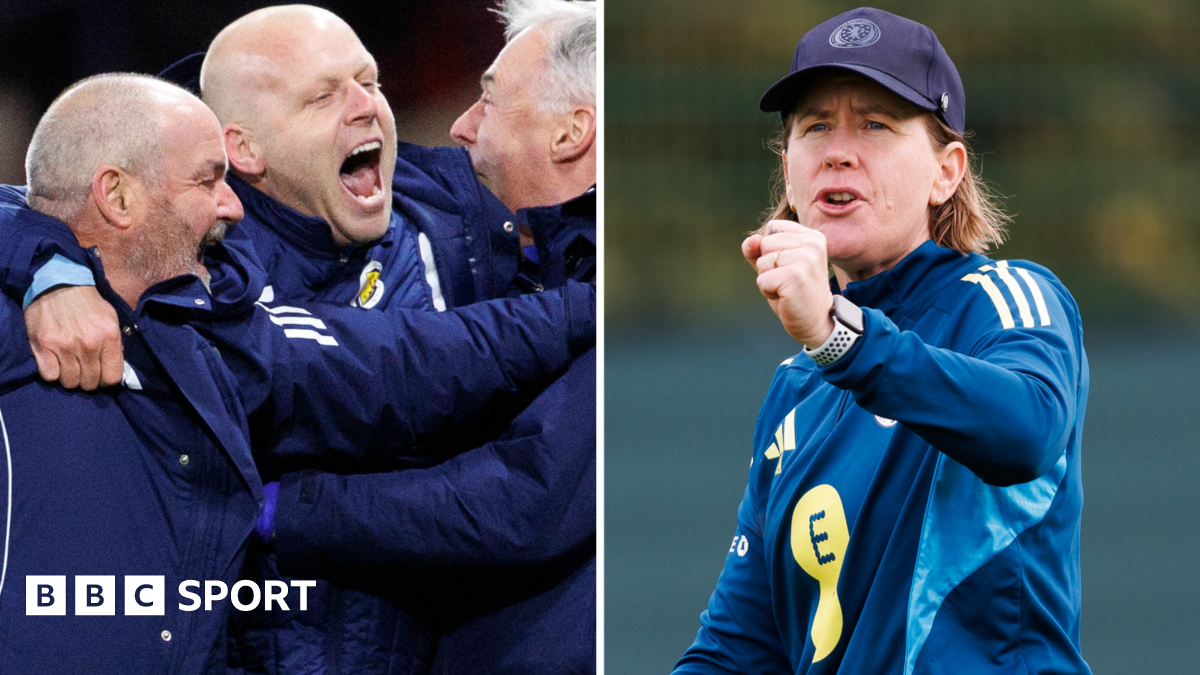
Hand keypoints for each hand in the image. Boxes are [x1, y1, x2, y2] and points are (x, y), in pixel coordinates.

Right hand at [24, 285, 123, 389]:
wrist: (58, 284)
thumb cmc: (88, 303)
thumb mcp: (111, 319)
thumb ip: (115, 344)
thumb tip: (116, 367)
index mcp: (109, 337)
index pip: (112, 378)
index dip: (106, 380)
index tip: (101, 374)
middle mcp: (88, 344)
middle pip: (90, 383)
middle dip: (88, 379)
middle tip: (84, 368)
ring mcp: (64, 346)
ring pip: (70, 382)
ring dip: (70, 377)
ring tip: (69, 364)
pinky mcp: (42, 346)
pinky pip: (50, 376)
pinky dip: (52, 373)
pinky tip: (55, 361)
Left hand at [748, 220, 834, 348]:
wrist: (816, 321)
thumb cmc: (795, 291)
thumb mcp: (776, 265)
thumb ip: (759, 249)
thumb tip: (751, 241)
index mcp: (812, 236)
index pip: (772, 227)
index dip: (770, 250)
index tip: (789, 266)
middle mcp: (812, 243)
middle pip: (765, 243)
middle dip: (768, 266)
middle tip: (788, 280)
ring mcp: (806, 259)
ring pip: (762, 262)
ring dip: (768, 279)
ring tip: (787, 288)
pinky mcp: (795, 276)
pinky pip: (762, 279)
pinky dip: (767, 291)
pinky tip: (785, 296)